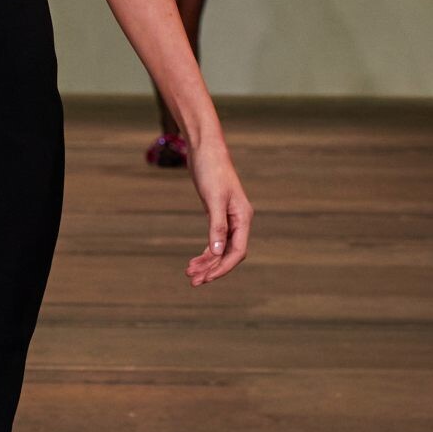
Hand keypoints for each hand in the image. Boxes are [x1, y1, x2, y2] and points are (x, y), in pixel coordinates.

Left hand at [185, 136, 252, 286]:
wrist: (205, 149)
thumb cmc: (211, 170)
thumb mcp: (213, 200)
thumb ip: (217, 227)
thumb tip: (216, 253)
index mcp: (243, 218)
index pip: (237, 251)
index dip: (223, 268)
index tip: (206, 279)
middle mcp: (239, 220)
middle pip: (228, 254)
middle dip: (212, 269)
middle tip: (193, 281)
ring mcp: (229, 218)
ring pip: (220, 249)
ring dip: (206, 262)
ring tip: (189, 273)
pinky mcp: (217, 214)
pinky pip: (214, 240)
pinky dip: (205, 252)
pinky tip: (194, 260)